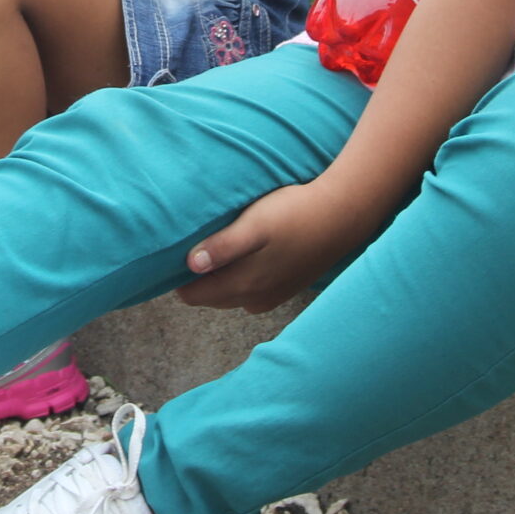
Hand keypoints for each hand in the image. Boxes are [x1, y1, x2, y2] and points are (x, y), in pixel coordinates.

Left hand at [179, 182, 382, 313]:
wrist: (342, 216)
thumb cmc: (294, 214)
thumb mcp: (254, 225)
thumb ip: (223, 248)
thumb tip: (190, 266)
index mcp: (243, 285)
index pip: (193, 296)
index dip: (179, 278)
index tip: (173, 254)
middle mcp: (255, 300)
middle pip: (210, 297)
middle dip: (198, 278)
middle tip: (191, 247)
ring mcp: (272, 297)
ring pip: (230, 294)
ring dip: (220, 277)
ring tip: (216, 248)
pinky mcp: (286, 289)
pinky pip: (251, 291)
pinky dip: (242, 277)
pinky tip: (246, 255)